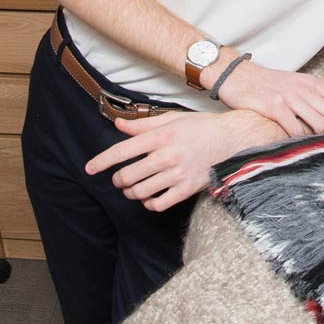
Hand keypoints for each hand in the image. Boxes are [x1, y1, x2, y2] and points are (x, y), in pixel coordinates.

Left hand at [85, 110, 280, 210]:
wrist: (234, 141)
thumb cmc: (202, 127)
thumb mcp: (172, 119)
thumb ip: (143, 125)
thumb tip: (119, 125)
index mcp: (161, 136)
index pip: (122, 151)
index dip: (101, 161)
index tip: (89, 169)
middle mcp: (166, 156)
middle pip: (127, 176)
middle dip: (118, 180)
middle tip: (119, 179)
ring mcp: (177, 174)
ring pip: (140, 192)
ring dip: (131, 193)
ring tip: (133, 188)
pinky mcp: (187, 189)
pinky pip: (159, 204)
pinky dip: (149, 204)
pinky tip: (150, 198)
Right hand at [213, 59, 323, 137]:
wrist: (237, 75)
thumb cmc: (266, 83)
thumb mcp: (295, 83)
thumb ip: (312, 95)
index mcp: (312, 83)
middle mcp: (304, 89)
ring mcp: (290, 97)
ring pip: (320, 123)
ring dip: (320, 138)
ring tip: (315, 145)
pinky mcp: (274, 107)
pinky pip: (295, 129)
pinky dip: (299, 140)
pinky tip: (295, 144)